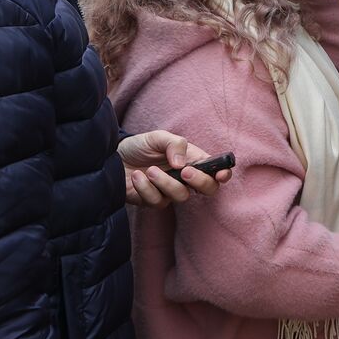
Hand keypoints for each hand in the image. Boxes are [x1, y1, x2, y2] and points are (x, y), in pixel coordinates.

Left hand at [117, 130, 231, 207]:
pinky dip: (146, 188)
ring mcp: (170, 191)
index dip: (224, 173)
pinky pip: (157, 201)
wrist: (114, 157)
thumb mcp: (158, 137)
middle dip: (200, 181)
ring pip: (181, 196)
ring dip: (165, 183)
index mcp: (193, 160)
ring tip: (149, 170)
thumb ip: (175, 144)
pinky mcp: (154, 201)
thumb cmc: (140, 146)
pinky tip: (137, 177)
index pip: (216, 170)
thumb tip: (183, 164)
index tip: (221, 174)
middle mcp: (186, 178)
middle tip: (184, 171)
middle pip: (208, 189)